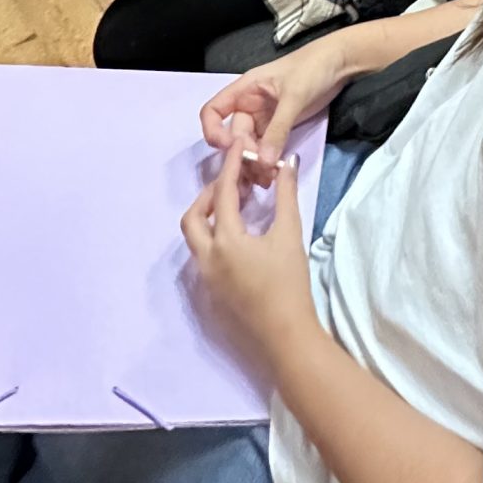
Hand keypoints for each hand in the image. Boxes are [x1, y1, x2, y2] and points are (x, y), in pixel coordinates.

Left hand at [180, 114, 314, 359]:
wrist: (286, 335)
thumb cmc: (289, 283)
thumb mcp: (289, 235)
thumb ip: (286, 196)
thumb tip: (287, 164)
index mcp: (225, 241)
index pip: (223, 193)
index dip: (231, 166)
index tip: (238, 147)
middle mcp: (208, 258)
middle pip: (192, 218)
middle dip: (209, 195)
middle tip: (234, 184)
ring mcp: (207, 278)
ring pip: (195, 238)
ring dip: (209, 217)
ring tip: (238, 206)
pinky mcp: (213, 291)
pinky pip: (203, 254)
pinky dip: (213, 237)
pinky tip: (238, 236)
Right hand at [201, 32, 358, 177]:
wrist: (340, 63)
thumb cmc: (312, 69)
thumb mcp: (294, 97)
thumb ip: (277, 129)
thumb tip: (262, 161)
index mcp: (245, 89)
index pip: (213, 111)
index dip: (213, 130)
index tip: (228, 149)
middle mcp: (249, 105)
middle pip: (234, 135)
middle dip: (243, 154)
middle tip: (261, 172)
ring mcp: (264, 118)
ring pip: (250, 145)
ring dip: (256, 163)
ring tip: (269, 177)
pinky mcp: (280, 127)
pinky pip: (266, 147)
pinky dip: (268, 160)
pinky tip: (276, 172)